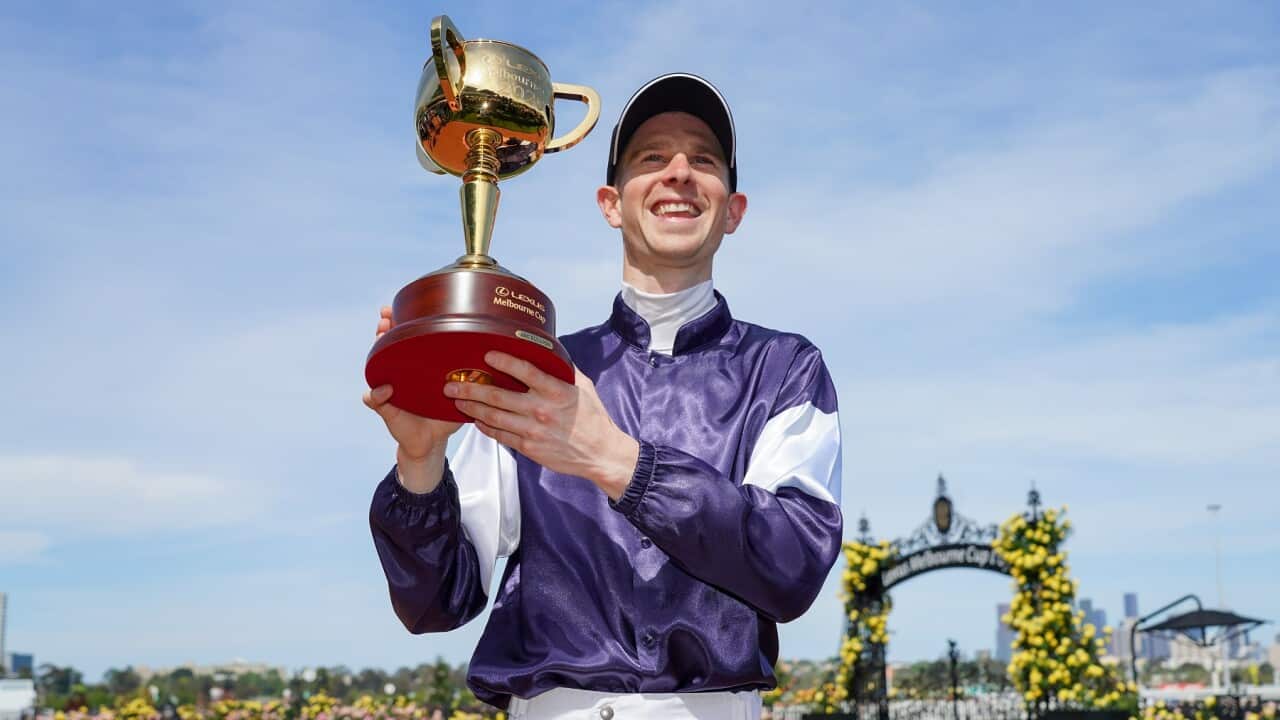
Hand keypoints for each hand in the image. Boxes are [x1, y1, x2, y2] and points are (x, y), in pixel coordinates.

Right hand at [363, 305, 462, 491]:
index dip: (401, 324)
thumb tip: (499, 360)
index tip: (398, 309)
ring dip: (377, 350)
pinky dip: (376, 395)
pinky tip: (384, 390)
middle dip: (385, 329)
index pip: (407, 340)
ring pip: (377, 366)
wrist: (431, 442)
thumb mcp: (462, 394)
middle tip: (386, 317)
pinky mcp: (386, 408)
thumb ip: (475, 380)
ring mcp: (390, 389)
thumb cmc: (446, 414)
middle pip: (387, 346)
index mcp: (418, 368)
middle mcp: (401, 374)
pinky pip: (374, 399)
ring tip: (380, 336)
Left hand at [444, 351, 639, 499]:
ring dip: (472, 407)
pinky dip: (485, 427)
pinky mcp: (529, 448)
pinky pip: (501, 435)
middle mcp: (541, 410)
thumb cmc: (592, 418)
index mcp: (556, 391)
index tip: (487, 355)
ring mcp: (533, 431)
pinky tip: (475, 420)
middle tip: (452, 384)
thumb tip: (549, 350)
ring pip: (494, 417)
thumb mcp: (584, 387)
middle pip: (498, 396)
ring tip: (456, 400)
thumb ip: (564, 370)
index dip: (504, 362)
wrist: (600, 453)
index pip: (526, 371)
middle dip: (471, 389)